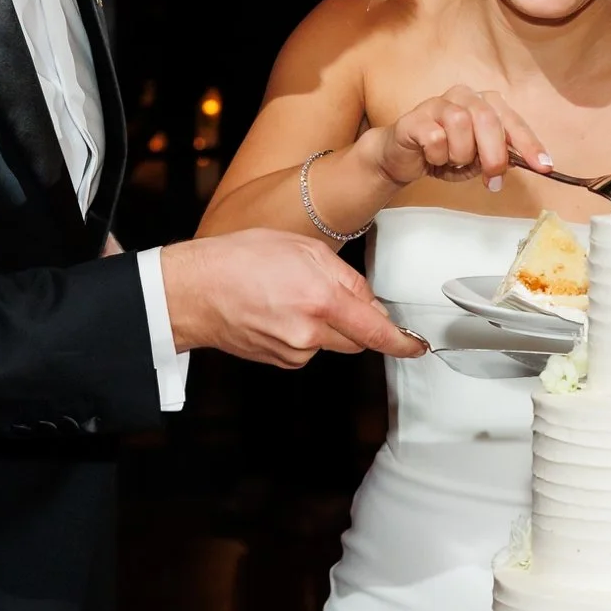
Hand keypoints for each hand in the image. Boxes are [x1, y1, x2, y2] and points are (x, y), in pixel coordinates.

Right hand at [160, 228, 427, 366]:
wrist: (194, 291)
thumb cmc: (239, 260)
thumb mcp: (302, 249)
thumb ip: (345, 278)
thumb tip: (369, 303)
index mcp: (320, 299)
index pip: (375, 331)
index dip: (401, 342)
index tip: (416, 346)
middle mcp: (309, 332)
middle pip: (357, 339)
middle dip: (356, 320)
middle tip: (327, 293)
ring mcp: (294, 351)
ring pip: (331, 342)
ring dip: (325, 323)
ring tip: (289, 295)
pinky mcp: (280, 361)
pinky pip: (308, 347)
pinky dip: (304, 331)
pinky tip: (278, 311)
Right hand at [360, 86, 548, 192]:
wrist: (401, 157)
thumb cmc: (443, 154)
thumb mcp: (477, 160)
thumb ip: (498, 157)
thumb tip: (523, 162)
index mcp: (484, 103)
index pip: (512, 120)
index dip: (529, 143)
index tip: (544, 166)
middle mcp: (463, 96)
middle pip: (488, 119)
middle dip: (494, 154)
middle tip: (492, 179)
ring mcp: (438, 103)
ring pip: (461, 124)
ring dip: (461, 153)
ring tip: (452, 161)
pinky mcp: (415, 117)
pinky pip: (435, 137)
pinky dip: (439, 155)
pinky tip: (432, 157)